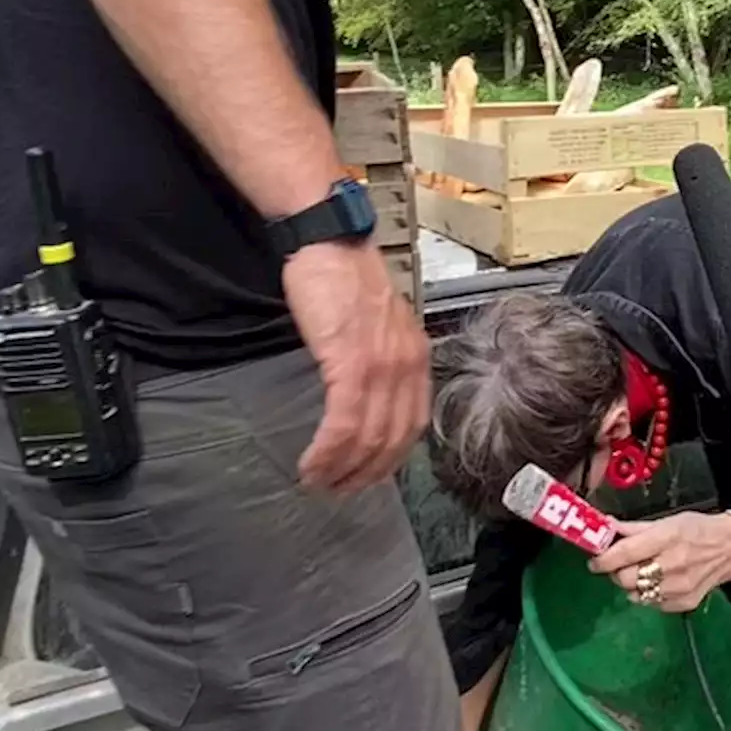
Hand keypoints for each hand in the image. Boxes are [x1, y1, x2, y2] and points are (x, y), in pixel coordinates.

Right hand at [283, 240, 430, 493]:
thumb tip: (368, 395)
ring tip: (318, 482)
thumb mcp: (378, 323)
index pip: (412, 425)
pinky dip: (328, 450)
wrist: (328, 240)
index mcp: (416, 357)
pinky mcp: (350, 362)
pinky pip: (344, 422)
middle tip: (337, 489)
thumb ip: (381, 359)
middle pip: (393, 441)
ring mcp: (382, 365)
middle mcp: (407, 365)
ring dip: (341, 468)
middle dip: (364, 474)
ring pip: (369, 438)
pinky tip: (313, 462)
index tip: (365, 476)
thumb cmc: (344, 276)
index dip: (389, 460)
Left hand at [591, 512, 730, 613]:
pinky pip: (652, 604)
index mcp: (666, 538)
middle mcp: (672, 565)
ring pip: (636, 595)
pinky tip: (658, 582)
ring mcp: (680, 588)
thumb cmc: (697, 530)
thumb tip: (605, 527)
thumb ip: (634, 529)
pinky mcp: (684, 603)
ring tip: (641, 572)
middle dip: (616, 573)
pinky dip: (648, 594)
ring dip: (631, 585)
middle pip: (626, 579)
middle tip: (619, 566)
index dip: (603, 560)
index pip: (625, 553)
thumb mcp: (667, 521)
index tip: (594, 561)